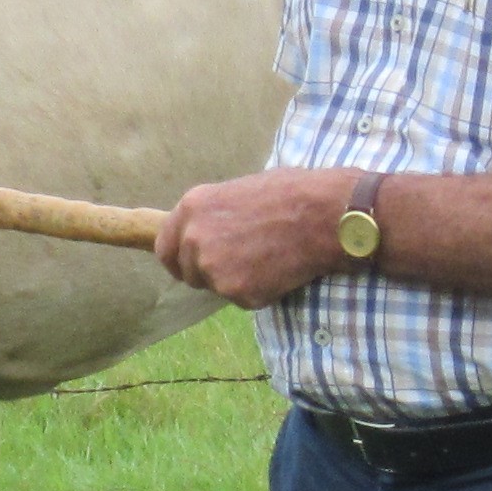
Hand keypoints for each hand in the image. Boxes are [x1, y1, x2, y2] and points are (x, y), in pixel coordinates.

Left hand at [154, 167, 353, 307]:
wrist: (326, 215)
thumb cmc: (293, 194)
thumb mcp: (239, 190)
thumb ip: (214, 215)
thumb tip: (206, 231)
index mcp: (191, 207)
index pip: (165, 248)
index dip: (179, 260)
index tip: (190, 267)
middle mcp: (193, 238)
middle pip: (188, 273)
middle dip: (209, 274)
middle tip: (243, 264)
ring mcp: (212, 267)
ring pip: (217, 287)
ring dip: (238, 281)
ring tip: (269, 258)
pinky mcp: (236, 291)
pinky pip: (243, 300)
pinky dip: (261, 292)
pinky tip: (281, 270)